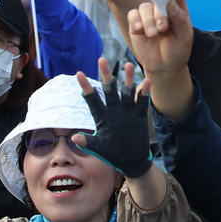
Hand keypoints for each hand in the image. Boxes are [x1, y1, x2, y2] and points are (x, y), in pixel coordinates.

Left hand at [75, 59, 152, 177]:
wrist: (131, 161)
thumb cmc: (112, 154)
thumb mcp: (99, 149)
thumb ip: (88, 143)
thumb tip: (74, 138)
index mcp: (102, 117)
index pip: (92, 100)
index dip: (86, 87)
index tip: (79, 73)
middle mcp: (114, 111)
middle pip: (109, 90)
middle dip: (106, 76)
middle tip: (102, 60)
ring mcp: (127, 113)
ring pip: (126, 93)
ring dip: (128, 80)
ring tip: (128, 65)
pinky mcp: (139, 118)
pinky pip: (141, 104)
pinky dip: (143, 94)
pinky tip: (146, 83)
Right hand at [126, 0, 193, 77]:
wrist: (165, 67)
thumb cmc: (178, 50)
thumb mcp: (185, 37)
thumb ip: (180, 19)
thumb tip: (171, 2)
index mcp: (177, 9)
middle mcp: (162, 10)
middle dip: (159, 12)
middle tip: (163, 27)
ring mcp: (148, 17)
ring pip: (144, 7)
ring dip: (148, 19)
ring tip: (153, 34)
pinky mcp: (136, 25)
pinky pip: (132, 15)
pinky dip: (135, 19)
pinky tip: (139, 28)